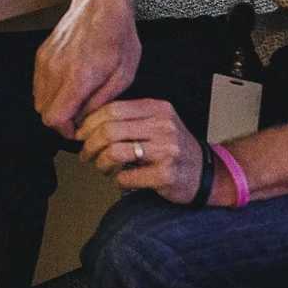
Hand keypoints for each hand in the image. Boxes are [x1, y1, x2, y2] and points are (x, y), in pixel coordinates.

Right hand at [34, 0, 140, 136]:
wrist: (101, 2)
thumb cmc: (118, 35)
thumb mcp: (124, 74)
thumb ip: (103, 102)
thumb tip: (86, 120)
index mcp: (78, 77)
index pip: (55, 119)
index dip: (67, 131)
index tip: (81, 128)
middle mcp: (55, 69)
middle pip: (44, 113)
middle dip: (62, 120)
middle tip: (81, 115)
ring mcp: (45, 61)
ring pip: (39, 99)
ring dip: (56, 105)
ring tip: (77, 99)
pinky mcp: (42, 54)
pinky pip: (38, 84)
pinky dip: (51, 91)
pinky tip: (70, 85)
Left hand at [77, 98, 202, 202]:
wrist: (207, 173)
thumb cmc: (174, 148)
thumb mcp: (157, 123)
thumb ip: (128, 118)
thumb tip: (88, 123)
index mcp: (157, 108)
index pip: (112, 109)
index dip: (89, 123)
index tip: (80, 134)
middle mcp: (163, 126)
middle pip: (109, 130)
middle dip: (89, 145)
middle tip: (85, 154)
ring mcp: (166, 150)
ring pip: (114, 151)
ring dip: (101, 163)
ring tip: (103, 167)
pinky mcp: (166, 174)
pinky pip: (128, 176)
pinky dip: (118, 179)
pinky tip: (121, 178)